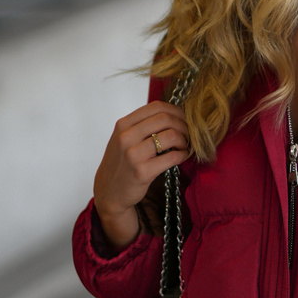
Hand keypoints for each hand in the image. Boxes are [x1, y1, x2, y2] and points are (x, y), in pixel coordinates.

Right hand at [93, 100, 189, 248]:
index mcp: (123, 125)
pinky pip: (172, 157)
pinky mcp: (142, 172)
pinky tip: (182, 156)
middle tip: (189, 133)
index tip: (184, 119)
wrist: (109, 191)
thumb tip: (174, 114)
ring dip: (184, 140)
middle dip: (183, 125)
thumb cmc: (121, 163)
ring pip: (171, 136)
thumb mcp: (124, 139)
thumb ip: (142, 125)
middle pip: (165, 119)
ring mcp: (133, 154)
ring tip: (184, 146)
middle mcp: (126, 137)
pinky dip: (182, 155)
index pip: (156, 107)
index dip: (176, 111)